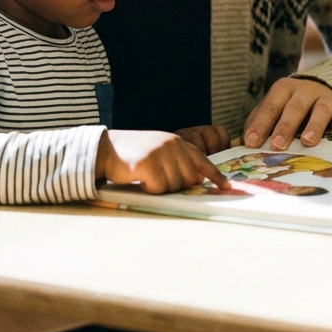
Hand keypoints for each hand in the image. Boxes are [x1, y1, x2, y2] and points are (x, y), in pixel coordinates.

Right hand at [96, 130, 228, 193]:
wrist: (105, 148)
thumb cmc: (132, 154)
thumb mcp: (159, 152)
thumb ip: (177, 162)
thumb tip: (196, 180)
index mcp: (176, 142)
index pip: (202, 161)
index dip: (215, 175)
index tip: (226, 186)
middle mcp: (171, 146)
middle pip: (188, 179)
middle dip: (175, 185)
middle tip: (156, 178)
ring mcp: (160, 154)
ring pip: (174, 186)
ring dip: (160, 187)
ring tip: (146, 175)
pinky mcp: (148, 164)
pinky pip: (158, 188)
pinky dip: (149, 189)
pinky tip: (139, 178)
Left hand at [242, 78, 331, 150]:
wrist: (325, 87)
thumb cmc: (292, 104)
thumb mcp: (275, 107)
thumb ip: (259, 121)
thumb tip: (243, 142)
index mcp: (283, 90)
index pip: (270, 107)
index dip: (260, 124)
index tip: (251, 142)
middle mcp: (304, 91)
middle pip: (293, 108)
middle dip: (285, 127)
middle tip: (277, 145)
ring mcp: (326, 99)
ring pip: (320, 110)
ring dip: (314, 126)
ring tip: (307, 142)